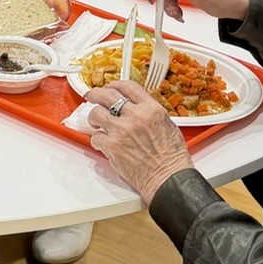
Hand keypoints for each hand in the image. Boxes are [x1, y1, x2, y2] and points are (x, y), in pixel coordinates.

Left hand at [83, 79, 191, 205]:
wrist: (168, 178)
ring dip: (94, 117)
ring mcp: (122, 130)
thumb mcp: (167, 125)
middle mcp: (136, 116)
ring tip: (96, 123)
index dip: (115, 85)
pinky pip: (96, 137)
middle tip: (91, 96)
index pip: (127, 86)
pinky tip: (103, 144)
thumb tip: (134, 109)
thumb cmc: (171, 157)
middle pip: (107, 95)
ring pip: (96, 113)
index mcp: (151, 109)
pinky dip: (97, 140)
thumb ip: (149, 114)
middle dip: (95, 94)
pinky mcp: (112, 146)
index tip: (110, 88)